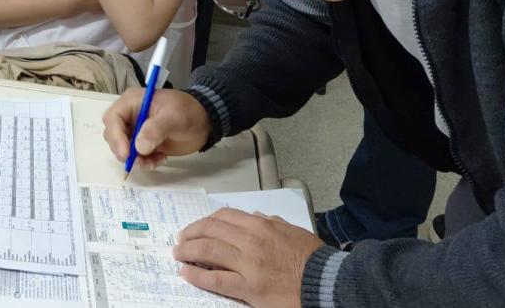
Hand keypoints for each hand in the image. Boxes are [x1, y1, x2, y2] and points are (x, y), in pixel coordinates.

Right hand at [102, 87, 210, 168]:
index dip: (116, 137)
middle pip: (113, 135)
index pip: (113, 118)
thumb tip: (139, 147)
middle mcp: (129, 116)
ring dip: (136, 159)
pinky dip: (145, 162)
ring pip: (123, 149)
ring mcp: (135, 130)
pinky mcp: (143, 143)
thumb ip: (155, 129)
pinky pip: (135, 156)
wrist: (204, 121)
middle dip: (124, 151)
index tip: (126, 153)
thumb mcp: (174, 117)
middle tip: (141, 161)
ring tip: (155, 161)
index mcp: (132, 102)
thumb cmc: (189, 112)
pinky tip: (160, 160)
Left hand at [174, 208, 324, 307]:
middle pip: (210, 231)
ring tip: (178, 254)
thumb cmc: (312, 258)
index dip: (204, 222)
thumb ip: (271, 222)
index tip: (196, 227)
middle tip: (181, 240)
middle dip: (190, 234)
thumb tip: (254, 217)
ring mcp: (248, 264)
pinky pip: (216, 279)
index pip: (223, 216)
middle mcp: (251, 240)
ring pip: (207, 251)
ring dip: (187, 251)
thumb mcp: (292, 230)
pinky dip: (196, 275)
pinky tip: (185, 273)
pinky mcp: (249, 287)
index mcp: (261, 225)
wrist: (326, 282)